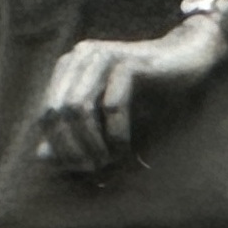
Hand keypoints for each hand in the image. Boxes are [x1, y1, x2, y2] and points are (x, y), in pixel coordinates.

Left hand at [32, 9, 227, 175]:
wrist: (186, 60)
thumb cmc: (145, 92)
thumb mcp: (105, 120)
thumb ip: (72, 135)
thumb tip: (41, 157)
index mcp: (68, 67)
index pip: (46, 115)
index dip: (58, 147)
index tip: (78, 170)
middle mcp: (80, 57)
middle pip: (58, 113)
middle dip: (73, 148)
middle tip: (93, 170)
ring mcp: (102, 56)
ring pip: (80, 110)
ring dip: (93, 144)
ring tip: (108, 162)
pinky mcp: (126, 61)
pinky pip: (112, 106)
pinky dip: (116, 134)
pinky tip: (125, 149)